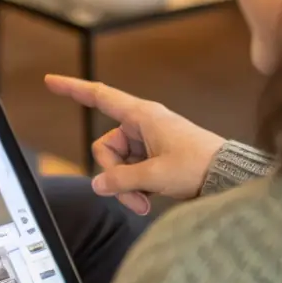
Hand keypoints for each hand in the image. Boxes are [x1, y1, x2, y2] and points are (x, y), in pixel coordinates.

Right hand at [44, 75, 224, 214]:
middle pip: (106, 147)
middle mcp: (143, 125)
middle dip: (113, 175)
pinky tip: (151, 199)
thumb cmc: (199, 165)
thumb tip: (98, 184)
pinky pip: (133, 172)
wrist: (230, 177)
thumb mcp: (155, 175)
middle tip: (133, 196)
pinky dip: (137, 187)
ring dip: (127, 186)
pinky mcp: (157, 158)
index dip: (73, 88)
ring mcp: (150, 142)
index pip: (100, 97)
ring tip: (146, 201)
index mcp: (142, 116)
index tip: (51, 81)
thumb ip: (121, 180)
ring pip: (119, 164)